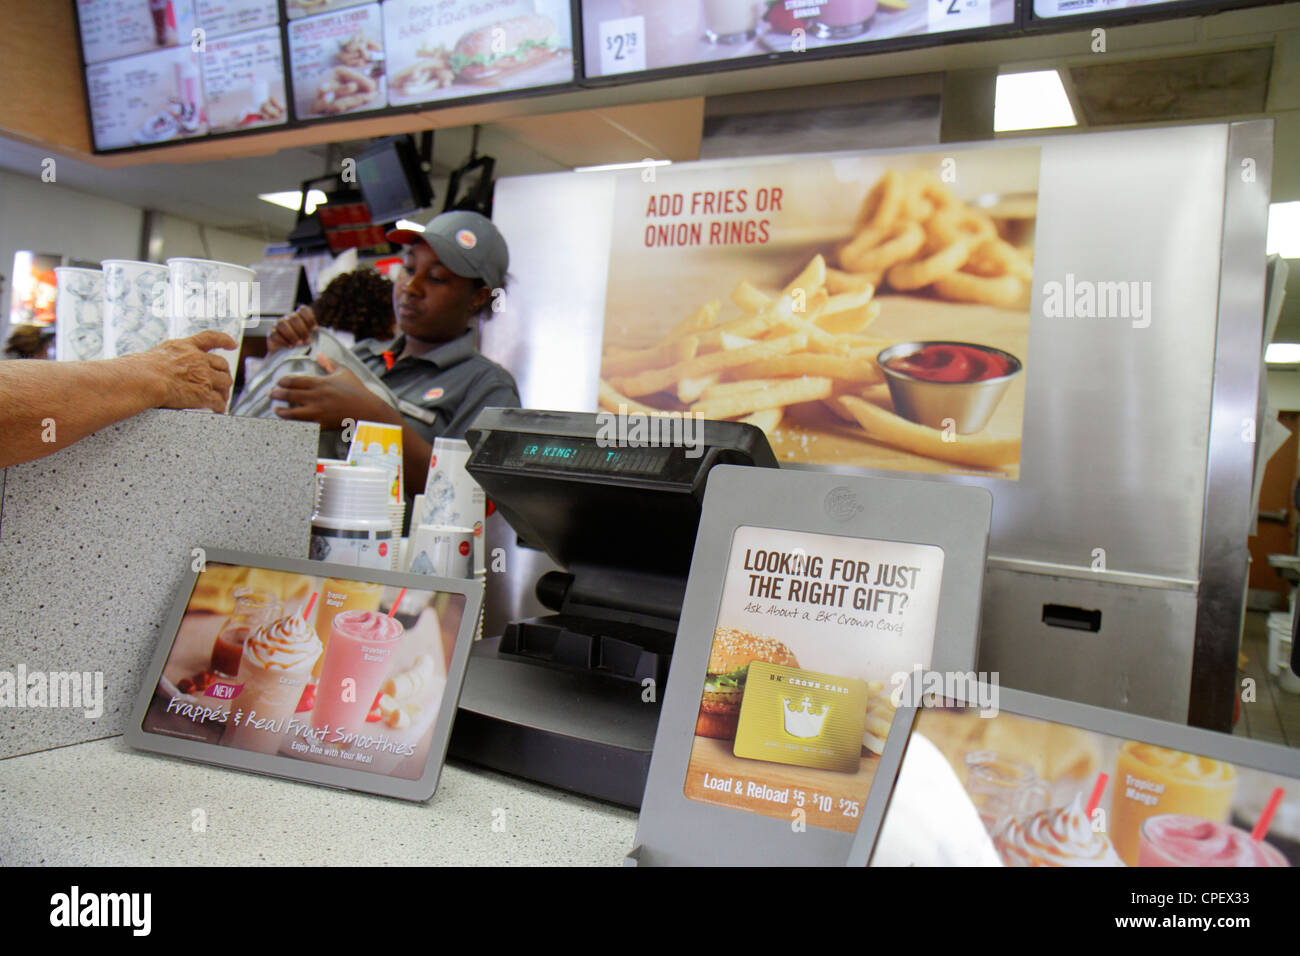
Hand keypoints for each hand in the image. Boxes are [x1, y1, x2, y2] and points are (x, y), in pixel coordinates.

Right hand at [136, 330, 236, 412]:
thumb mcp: (154, 354)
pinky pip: (218, 402)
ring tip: (221, 398)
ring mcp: (203, 376)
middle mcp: (198, 360)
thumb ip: (163, 358)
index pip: (209, 338)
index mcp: (185, 347)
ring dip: (224, 391)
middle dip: (223, 373)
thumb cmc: (139, 369)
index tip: (232, 343)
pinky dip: (220, 407)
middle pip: (221, 365)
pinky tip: (218, 410)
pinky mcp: (203, 394)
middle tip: (222, 382)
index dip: (224, 340)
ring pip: (224, 382)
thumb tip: (147, 365)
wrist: (143, 380)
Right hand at [267, 305, 316, 353]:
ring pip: (282, 324)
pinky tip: (291, 347)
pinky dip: (284, 341)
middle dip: (302, 330)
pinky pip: (275, 334)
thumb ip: (311, 333)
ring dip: (292, 335)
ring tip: (299, 344)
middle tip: (308, 341)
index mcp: (298, 316)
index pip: (303, 310)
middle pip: (293, 318)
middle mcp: (287, 318)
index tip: (315, 330)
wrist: (285, 353)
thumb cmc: (300, 343)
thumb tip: (314, 332)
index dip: (310, 319)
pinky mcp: (271, 333)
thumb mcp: (308, 337)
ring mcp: (277, 325)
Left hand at [270, 354, 392, 429]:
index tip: (278, 382)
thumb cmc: (357, 391)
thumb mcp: (344, 373)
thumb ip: (329, 363)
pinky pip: (303, 425)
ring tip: (276, 410)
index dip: (283, 382)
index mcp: (320, 383)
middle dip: (277, 394)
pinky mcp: (321, 424)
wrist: (368, 411)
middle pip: (290, 395)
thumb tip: (319, 355)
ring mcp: (318, 412)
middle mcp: (316, 397)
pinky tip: (288, 424)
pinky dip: (294, 425)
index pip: (295, 381)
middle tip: (271, 394)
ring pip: (292, 412)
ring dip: (281, 411)